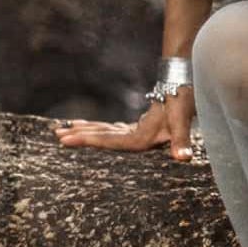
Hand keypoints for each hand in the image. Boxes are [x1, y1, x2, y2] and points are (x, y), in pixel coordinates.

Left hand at [51, 90, 198, 161]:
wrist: (190, 88)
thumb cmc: (185, 99)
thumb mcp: (183, 118)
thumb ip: (182, 140)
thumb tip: (183, 158)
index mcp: (145, 139)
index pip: (112, 142)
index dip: (90, 141)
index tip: (68, 139)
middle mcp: (138, 139)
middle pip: (105, 139)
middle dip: (81, 137)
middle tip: (57, 135)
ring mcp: (137, 133)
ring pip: (105, 134)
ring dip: (85, 132)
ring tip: (61, 131)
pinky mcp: (138, 128)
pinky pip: (111, 129)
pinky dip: (96, 127)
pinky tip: (82, 125)